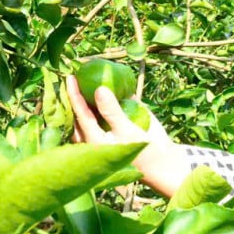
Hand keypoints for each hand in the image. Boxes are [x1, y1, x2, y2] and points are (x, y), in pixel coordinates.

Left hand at [65, 75, 189, 196]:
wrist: (163, 162)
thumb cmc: (143, 152)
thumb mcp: (127, 131)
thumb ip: (112, 112)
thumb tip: (99, 89)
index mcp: (93, 138)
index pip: (80, 114)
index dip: (74, 95)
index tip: (70, 78)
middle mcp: (97, 132)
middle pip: (82, 110)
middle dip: (78, 93)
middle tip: (75, 73)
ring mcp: (109, 126)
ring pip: (96, 106)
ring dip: (93, 91)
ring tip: (89, 71)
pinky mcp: (122, 121)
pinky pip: (115, 103)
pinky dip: (113, 91)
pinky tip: (110, 77)